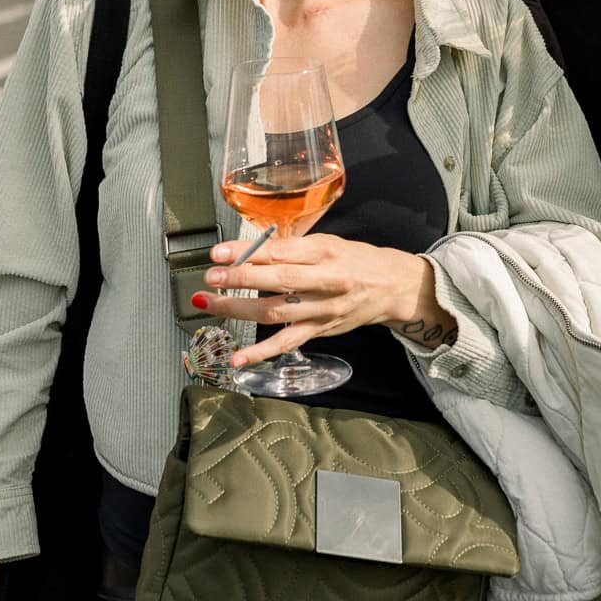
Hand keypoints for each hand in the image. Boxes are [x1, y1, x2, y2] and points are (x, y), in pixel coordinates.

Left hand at [191, 235, 452, 368]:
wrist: (392, 286)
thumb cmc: (356, 259)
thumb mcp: (327, 242)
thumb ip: (291, 248)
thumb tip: (247, 249)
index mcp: (326, 251)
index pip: (280, 251)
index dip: (246, 252)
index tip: (218, 253)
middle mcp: (326, 281)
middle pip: (278, 281)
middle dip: (240, 278)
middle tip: (210, 276)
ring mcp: (322, 310)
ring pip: (276, 312)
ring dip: (238, 309)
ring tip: (209, 303)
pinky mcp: (320, 331)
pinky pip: (287, 343)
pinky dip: (260, 353)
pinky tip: (237, 358)